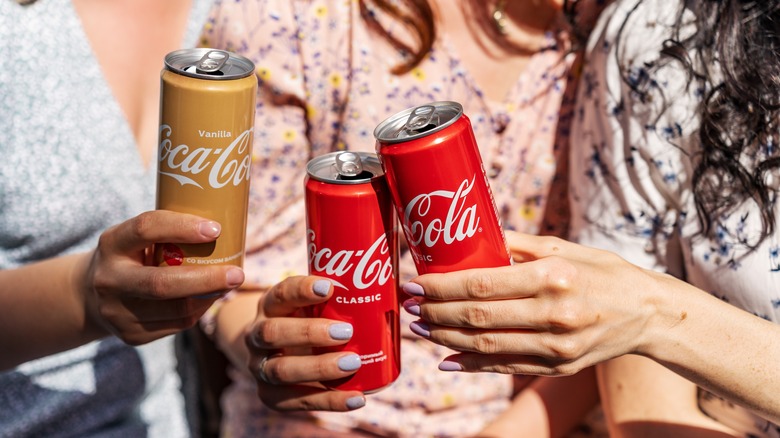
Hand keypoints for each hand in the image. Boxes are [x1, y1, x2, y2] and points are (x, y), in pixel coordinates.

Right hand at [84, 210, 244, 344]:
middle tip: (238, 274)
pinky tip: (207, 298)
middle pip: (162, 283)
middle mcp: (109, 279)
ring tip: (227, 284)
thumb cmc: (131, 256)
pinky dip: (198, 310)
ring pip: (176, 309)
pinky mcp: (130, 335)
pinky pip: (177, 325)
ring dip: (209, 297)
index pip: (146, 229)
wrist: (90, 295)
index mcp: (112, 244)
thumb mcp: (136, 239)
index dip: (182, 227)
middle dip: (206, 280)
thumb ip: (168, 234)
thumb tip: (227, 227)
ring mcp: (117, 312)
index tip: (216, 229)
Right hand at [244, 276, 366, 411]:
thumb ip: (339, 299)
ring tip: (353, 363)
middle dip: (310, 332)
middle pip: (273, 333)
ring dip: (319, 368)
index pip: (281, 294)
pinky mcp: (269, 395)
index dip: (302, 290)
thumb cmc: (303, 321)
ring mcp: (260, 367)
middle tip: (346, 331)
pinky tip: (357, 398)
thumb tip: (398, 295)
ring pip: (281, 370)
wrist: (269, 351)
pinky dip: (329, 400)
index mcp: (270, 305)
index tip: (330, 287)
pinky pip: (296, 401)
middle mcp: (257, 335)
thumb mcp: (309, 305)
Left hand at [402, 232, 666, 375]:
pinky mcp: (558, 367)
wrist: (649, 314)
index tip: (414, 280)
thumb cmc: (603, 272)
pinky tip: (447, 357)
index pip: (483, 284)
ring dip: (445, 338)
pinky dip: (472, 364)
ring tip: (418, 326)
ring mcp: (556, 347)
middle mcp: (554, 315)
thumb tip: (474, 235)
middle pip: (477, 317)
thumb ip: (520, 245)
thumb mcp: (566, 247)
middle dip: (434, 311)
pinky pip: (505, 368)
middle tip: (406, 304)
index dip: (441, 286)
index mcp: (553, 277)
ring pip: (486, 346)